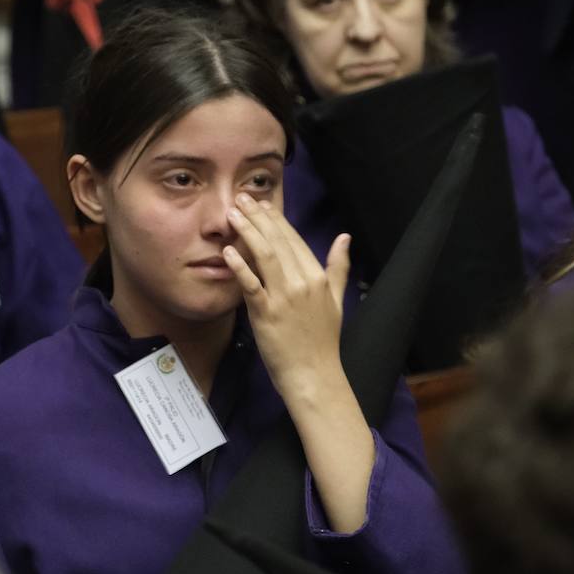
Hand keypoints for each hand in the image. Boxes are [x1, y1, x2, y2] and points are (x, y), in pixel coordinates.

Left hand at [225, 195, 375, 532]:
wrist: (315, 376)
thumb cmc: (322, 342)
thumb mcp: (337, 300)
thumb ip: (338, 267)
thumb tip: (346, 238)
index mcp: (318, 277)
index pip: (294, 240)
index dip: (276, 219)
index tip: (262, 203)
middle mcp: (303, 283)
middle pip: (278, 242)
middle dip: (258, 217)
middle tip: (241, 198)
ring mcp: (284, 298)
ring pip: (265, 256)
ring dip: (248, 232)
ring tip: (233, 213)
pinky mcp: (267, 314)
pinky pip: (251, 285)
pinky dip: (239, 266)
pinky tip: (228, 251)